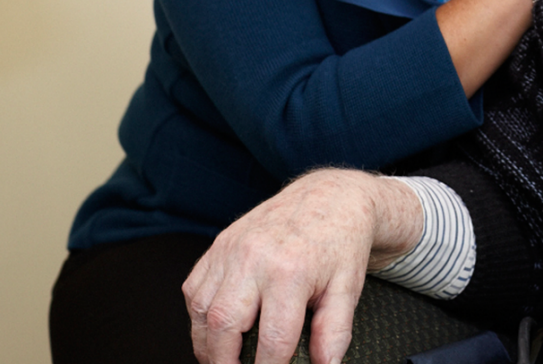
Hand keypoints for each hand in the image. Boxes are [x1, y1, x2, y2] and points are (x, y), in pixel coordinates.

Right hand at [183, 169, 422, 363]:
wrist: (332, 196)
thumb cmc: (340, 243)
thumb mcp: (348, 288)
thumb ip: (334, 331)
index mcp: (290, 271)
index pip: (272, 341)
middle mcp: (254, 258)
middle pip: (223, 326)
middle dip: (225, 363)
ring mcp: (231, 249)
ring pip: (200, 310)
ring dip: (207, 344)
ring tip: (225, 360)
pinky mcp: (220, 244)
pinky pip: (194, 288)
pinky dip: (199, 316)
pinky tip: (216, 330)